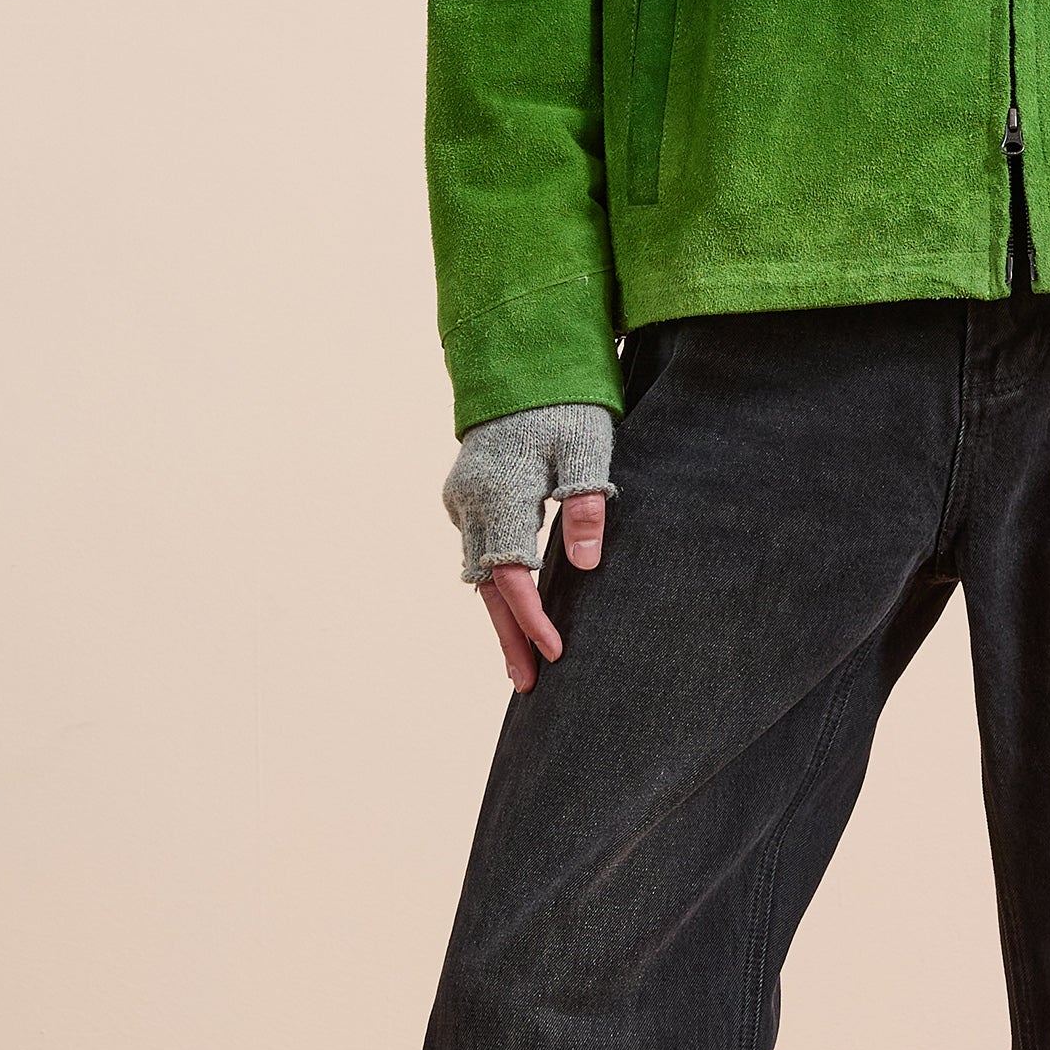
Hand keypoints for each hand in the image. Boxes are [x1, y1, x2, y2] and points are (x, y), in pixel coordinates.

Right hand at [444, 402, 617, 690]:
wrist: (521, 364)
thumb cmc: (563, 403)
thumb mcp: (587, 445)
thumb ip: (586, 504)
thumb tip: (586, 565)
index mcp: (499, 491)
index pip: (513, 573)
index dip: (533, 618)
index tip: (557, 653)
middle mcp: (469, 502)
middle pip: (486, 586)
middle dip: (507, 637)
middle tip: (528, 685)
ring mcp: (462, 501)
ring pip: (479, 573)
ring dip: (500, 617)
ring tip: (521, 664)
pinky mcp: (467, 498)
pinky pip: (479, 554)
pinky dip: (496, 587)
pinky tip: (514, 614)